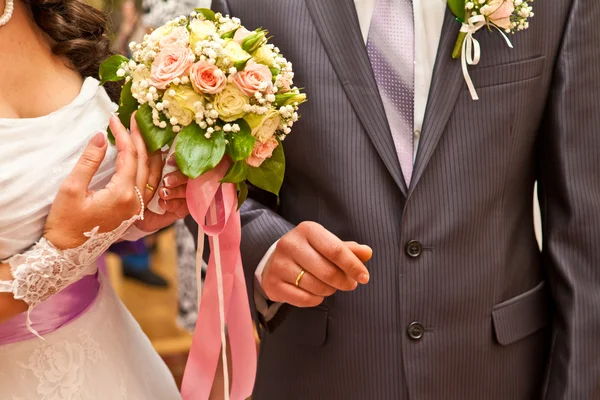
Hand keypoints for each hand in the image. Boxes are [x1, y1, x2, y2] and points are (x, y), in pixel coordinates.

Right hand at [43, 114, 185, 248]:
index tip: (114, 118)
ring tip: (145, 133)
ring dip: (150, 152)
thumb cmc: (66, 222)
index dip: (123, 134)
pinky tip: (148, 158)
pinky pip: (151, 185)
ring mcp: (138, 208)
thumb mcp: (72, 188)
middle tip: (134, 119)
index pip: (130, 156)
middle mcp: (136, 201)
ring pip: (153, 174)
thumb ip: (89, 161)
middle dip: (140, 138)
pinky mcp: (135, 212)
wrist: (67, 252)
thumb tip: (101, 136)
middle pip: (146, 163)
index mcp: (123, 194)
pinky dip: (151, 168)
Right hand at [261, 222, 371, 307]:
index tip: (365, 277)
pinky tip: (315, 293)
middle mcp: (290, 244)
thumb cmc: (308, 251)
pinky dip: (315, 299)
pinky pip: (304, 299)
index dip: (353, 265)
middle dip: (344, 282)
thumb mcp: (327, 244)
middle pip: (327, 271)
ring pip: (316, 287)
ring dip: (329, 291)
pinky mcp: (272, 283)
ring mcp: (279, 264)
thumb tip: (367, 252)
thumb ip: (348, 249)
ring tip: (329, 286)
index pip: (335, 250)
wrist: (274, 260)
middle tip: (350, 285)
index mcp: (307, 230)